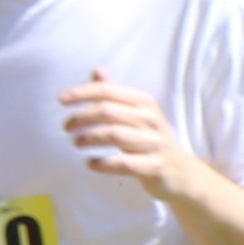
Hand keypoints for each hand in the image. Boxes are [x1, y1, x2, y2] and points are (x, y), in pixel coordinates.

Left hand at [57, 69, 183, 192]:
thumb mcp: (137, 114)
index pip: (108, 91)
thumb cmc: (151, 141)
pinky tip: (91, 163)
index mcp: (145, 102)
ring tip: (76, 143)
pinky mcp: (155, 166)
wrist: (182, 174)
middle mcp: (151, 119)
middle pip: (108, 111)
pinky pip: (125, 163)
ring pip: (115, 134)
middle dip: (81, 117)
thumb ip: (116, 94)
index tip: (61, 100)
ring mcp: (154, 143)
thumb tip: (97, 70)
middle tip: (66, 127)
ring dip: (89, 138)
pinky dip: (104, 163)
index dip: (82, 93)